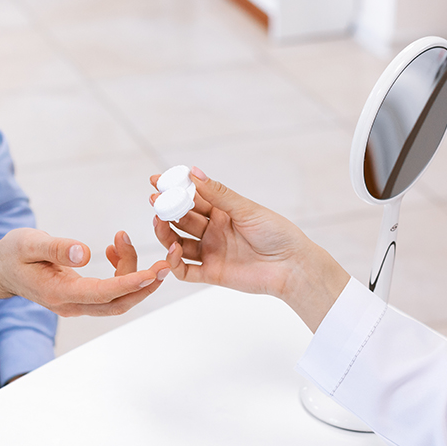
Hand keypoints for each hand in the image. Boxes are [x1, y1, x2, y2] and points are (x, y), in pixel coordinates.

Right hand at [0, 228, 168, 316]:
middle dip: (146, 284)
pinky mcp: (82, 295)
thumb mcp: (28, 243)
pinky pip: (110, 289)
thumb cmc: (12, 254)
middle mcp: (72, 304)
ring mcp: (77, 303)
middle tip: (166, 260)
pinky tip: (114, 248)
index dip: (131, 283)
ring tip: (121, 238)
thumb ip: (56, 248)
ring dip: (130, 270)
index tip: (155, 271)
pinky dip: (120, 270)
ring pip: (117, 296)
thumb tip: (85, 252)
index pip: (104, 293)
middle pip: (119, 303)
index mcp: (59, 293)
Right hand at [150, 167, 349, 330]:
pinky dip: (174, 262)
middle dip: (166, 209)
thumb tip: (194, 172)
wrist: (292, 266)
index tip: (156, 180)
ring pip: (178, 243)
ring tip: (159, 222)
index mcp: (222, 212)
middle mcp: (213, 231)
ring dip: (166, 233)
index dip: (174, 190)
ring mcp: (211, 252)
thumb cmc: (276, 233)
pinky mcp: (211, 273)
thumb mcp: (246, 209)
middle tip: (154, 201)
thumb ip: (218, 194)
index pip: (192, 198)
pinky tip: (173, 250)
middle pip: (182, 219)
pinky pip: (185, 270)